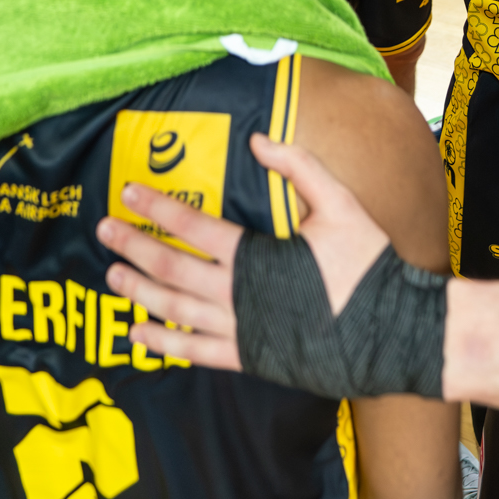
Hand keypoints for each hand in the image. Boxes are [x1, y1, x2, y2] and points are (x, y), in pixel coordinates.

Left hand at [101, 132, 391, 370]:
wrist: (395, 332)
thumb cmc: (368, 266)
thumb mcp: (340, 204)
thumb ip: (298, 168)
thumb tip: (256, 141)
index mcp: (257, 256)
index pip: (193, 227)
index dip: (158, 208)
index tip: (129, 192)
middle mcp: (240, 295)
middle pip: (173, 268)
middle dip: (134, 247)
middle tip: (104, 230)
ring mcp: (242, 330)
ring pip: (176, 310)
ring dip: (140, 292)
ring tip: (112, 277)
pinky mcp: (250, 357)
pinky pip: (196, 351)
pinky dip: (164, 343)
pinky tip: (139, 333)